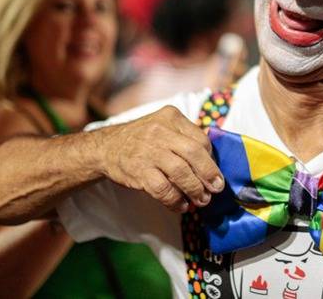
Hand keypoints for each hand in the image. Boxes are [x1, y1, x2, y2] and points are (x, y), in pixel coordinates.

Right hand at [95, 105, 223, 211]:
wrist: (106, 148)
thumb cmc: (143, 140)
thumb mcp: (164, 127)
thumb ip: (185, 139)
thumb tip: (211, 166)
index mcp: (171, 116)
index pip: (200, 139)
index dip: (210, 159)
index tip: (214, 173)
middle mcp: (160, 131)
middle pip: (194, 153)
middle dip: (209, 174)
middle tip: (216, 189)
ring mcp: (148, 151)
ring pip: (181, 172)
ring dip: (195, 189)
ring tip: (201, 200)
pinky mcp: (139, 171)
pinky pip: (163, 189)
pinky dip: (175, 200)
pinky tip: (180, 205)